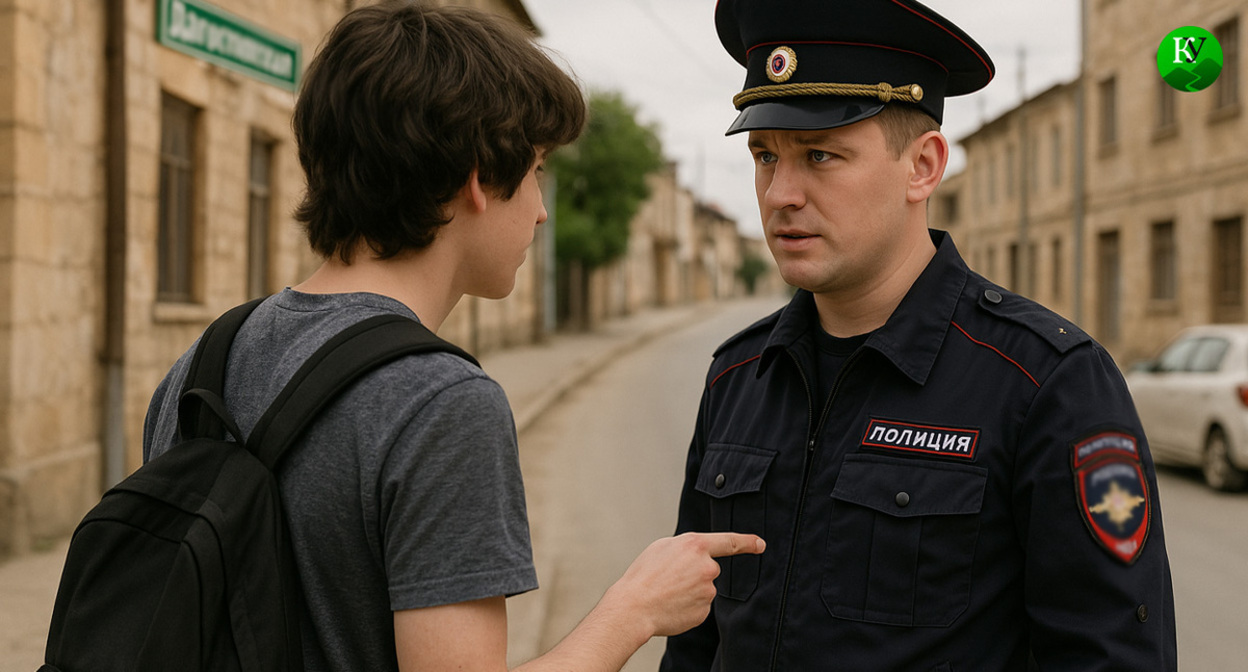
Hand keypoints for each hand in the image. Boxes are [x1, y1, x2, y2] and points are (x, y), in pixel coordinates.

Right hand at [603, 532, 764, 638]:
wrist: (634, 607)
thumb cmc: (644, 576)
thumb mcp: (662, 547)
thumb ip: (687, 547)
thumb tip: (698, 555)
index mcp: (696, 545)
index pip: (730, 541)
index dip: (748, 542)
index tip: (760, 544)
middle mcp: (707, 567)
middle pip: (709, 568)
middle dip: (693, 573)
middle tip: (669, 578)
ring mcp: (708, 591)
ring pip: (703, 588)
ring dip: (689, 590)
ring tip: (666, 592)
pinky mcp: (704, 611)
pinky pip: (699, 605)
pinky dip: (688, 606)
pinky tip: (672, 605)